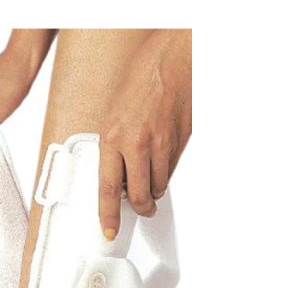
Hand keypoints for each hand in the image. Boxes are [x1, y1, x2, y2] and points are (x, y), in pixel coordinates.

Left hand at [99, 30, 191, 239]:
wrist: (174, 57)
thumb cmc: (141, 78)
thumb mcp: (113, 114)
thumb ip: (113, 146)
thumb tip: (115, 175)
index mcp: (112, 138)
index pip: (106, 189)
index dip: (108, 215)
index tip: (108, 231)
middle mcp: (137, 145)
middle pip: (137, 195)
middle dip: (139, 207)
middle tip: (140, 209)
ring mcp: (162, 144)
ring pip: (157, 184)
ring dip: (152, 188)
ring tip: (149, 179)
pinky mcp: (181, 142)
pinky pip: (172, 169)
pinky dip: (165, 171)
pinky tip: (161, 159)